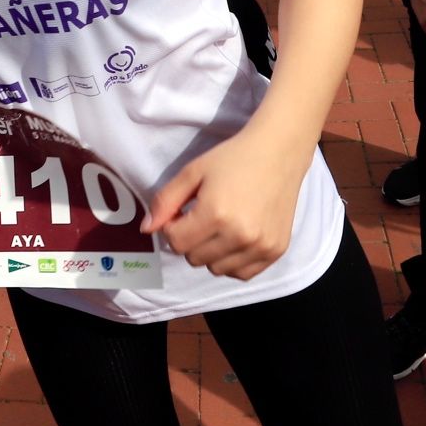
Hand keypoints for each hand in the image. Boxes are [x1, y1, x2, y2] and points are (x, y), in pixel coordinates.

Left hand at [144, 132, 308, 278]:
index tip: (183, 212)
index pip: (176, 243)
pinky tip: (236, 238)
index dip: (172, 227)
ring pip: (216, 269)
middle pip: (194, 258)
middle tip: (202, 216)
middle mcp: (240, 235)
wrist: (279, 152)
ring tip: (221, 226)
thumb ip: (165, 201)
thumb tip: (146, 229)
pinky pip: (242, 273)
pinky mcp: (275, 252)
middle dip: (190, 240)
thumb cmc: (233, 158)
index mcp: (216, 214)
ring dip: (211, 253)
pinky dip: (233, 261)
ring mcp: (260, 246)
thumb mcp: (192, 172)